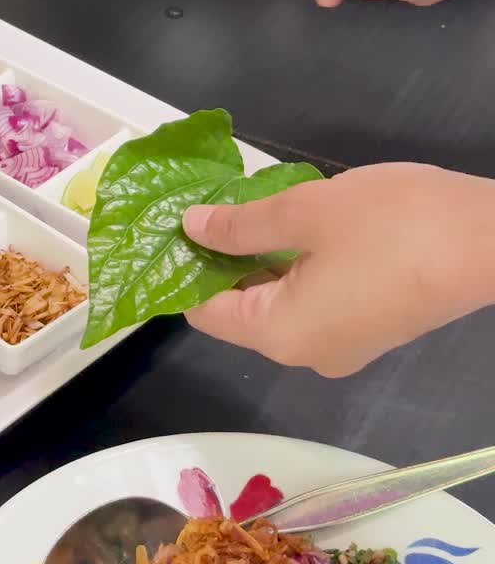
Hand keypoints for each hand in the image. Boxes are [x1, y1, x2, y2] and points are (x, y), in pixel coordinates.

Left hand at [180, 163, 494, 376]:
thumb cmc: (392, 224)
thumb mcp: (303, 211)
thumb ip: (240, 224)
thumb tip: (190, 229)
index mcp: (279, 334)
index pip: (204, 313)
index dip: (184, 271)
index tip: (171, 229)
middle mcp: (305, 354)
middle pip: (240, 312)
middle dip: (221, 262)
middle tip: (205, 209)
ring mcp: (343, 345)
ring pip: (277, 304)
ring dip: (259, 261)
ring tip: (244, 209)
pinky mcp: (372, 329)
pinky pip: (312, 302)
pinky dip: (294, 270)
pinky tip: (292, 228)